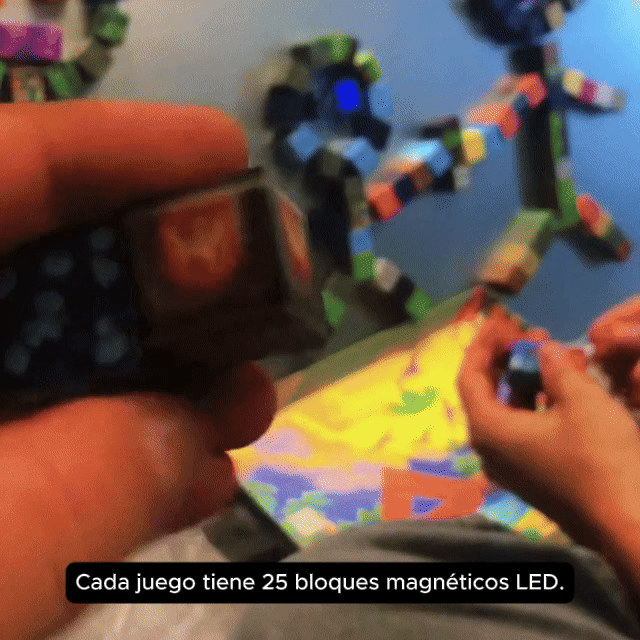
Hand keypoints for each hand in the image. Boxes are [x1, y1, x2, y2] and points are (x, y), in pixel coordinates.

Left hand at [0, 101, 275, 639]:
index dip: (119, 148)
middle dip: (164, 286)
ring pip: (50, 356)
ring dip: (157, 380)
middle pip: (38, 263)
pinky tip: (186, 473)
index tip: (229, 152)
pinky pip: (37, 433)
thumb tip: (193, 429)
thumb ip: (68, 496)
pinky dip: (111, 452)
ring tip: (247, 405)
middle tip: (260, 308)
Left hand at [457, 307, 639, 549]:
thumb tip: (543, 350)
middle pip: (487, 392)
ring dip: (529, 379)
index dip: (484, 343)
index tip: (503, 320)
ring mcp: (510, 465)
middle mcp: (489, 449)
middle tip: (536, 336)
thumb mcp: (581, 401)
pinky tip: (565, 388)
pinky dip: (539, 403)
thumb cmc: (600, 457)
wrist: (629, 522)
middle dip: (509, 359)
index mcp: (488, 429)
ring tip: (559, 356)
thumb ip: (556, 368)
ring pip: (509, 410)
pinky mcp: (531, 475)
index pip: (470, 375)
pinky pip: (524, 429)